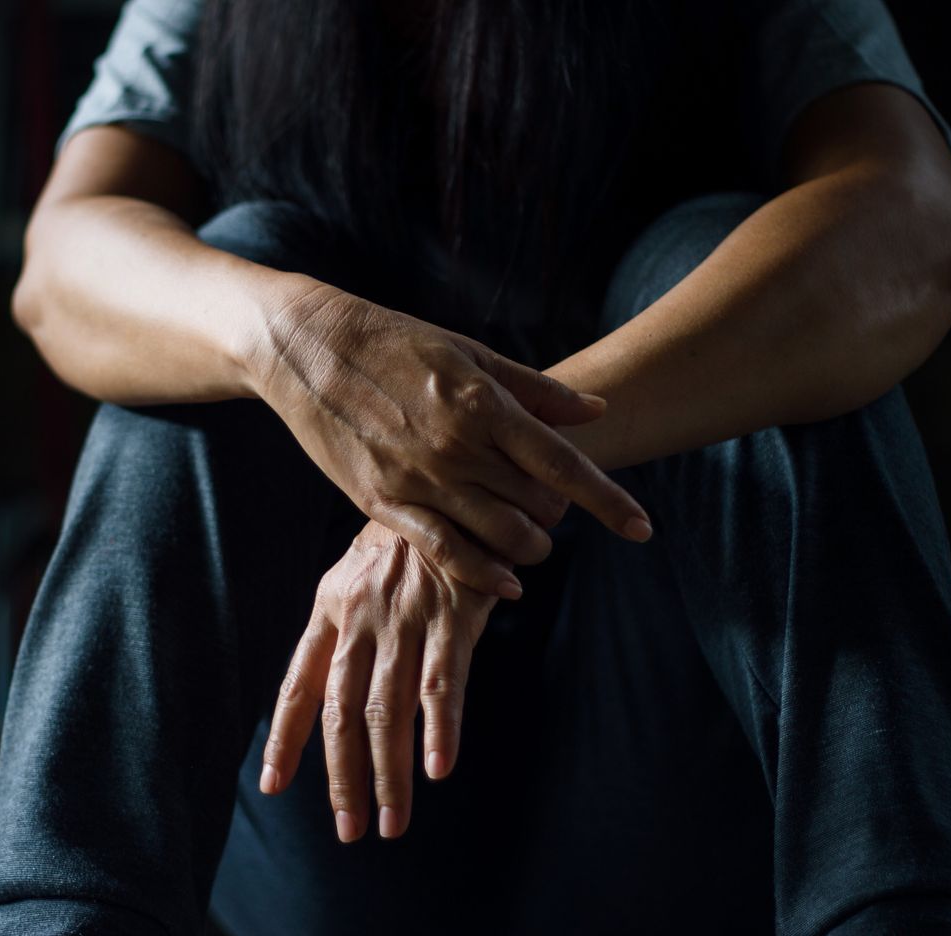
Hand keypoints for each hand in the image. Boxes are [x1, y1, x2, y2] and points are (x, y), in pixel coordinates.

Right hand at [252, 280, 650, 597]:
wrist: (307, 349)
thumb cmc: (392, 342)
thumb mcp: (467, 352)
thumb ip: (533, 389)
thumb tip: (594, 412)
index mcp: (482, 403)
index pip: (563, 464)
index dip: (609, 501)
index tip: (643, 529)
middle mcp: (457, 446)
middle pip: (537, 505)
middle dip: (558, 516)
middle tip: (552, 508)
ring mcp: (419, 478)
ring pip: (498, 536)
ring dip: (529, 546)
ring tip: (530, 538)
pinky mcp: (383, 503)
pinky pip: (445, 552)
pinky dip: (483, 574)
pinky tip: (507, 584)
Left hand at [258, 520, 494, 840]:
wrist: (455, 479)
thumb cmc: (410, 536)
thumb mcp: (358, 572)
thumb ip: (343, 629)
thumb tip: (328, 690)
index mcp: (331, 609)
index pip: (298, 685)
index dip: (285, 738)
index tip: (273, 784)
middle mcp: (361, 618)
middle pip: (342, 713)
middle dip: (343, 779)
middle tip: (349, 831)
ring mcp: (407, 618)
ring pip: (389, 710)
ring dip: (390, 774)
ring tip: (392, 823)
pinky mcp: (455, 615)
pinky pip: (444, 682)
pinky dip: (441, 728)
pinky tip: (438, 769)